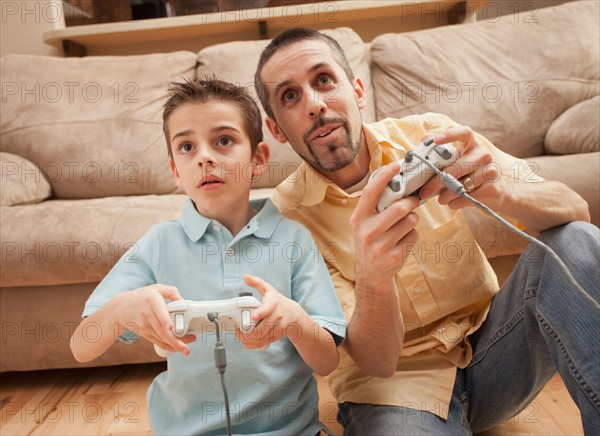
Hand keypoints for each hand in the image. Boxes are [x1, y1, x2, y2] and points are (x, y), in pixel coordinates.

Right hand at [114, 284, 195, 355]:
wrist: (120, 308)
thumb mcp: (156, 288)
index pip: (159, 311)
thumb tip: (183, 301)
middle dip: (175, 341)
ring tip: (186, 350)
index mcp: (152, 300)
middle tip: (186, 349)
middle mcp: (148, 314)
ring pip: (161, 339)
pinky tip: (176, 348)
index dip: (164, 319)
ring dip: (174, 346)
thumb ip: (172, 292)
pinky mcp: (145, 333)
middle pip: (162, 330)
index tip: (170, 326)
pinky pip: (157, 342)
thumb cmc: (142, 297)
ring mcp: (145, 326)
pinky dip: (167, 346)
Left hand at [236, 274, 302, 349]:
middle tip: (238, 330)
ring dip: (247, 340)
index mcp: (274, 303)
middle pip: (261, 329)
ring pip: (261, 338)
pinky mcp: (276, 336)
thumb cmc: (278, 301)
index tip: (255, 316)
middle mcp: (277, 316)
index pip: (268, 309)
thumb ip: (256, 282)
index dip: (261, 313)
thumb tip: (245, 277)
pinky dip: (252, 345)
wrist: (294, 315)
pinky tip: (246, 342)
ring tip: (240, 335)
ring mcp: (277, 328)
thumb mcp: (268, 289)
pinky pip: (263, 343)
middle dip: (247, 332)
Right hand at [350, 161, 419, 287]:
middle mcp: (367, 231)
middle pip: (400, 208)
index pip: (371, 191)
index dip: (385, 176)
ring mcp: (380, 246)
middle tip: (413, 201)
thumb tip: (396, 182)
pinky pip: (414, 235)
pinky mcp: (394, 256)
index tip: (397, 165)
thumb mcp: (364, 223)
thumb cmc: (371, 241)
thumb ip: (376, 206)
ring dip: (412, 220)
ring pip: (410, 221)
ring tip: (403, 226)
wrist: (371, 274)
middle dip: (411, 202)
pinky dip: (412, 235)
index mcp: (358, 218)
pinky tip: (402, 241)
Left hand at [418, 126, 508, 209]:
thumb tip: (423, 142)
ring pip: (458, 187)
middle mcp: (483, 154)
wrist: (508, 186)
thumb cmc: (477, 170)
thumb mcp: (465, 157)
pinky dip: (455, 203)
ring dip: (445, 196)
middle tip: (424, 192)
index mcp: (473, 143)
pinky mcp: (492, 189)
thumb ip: (446, 152)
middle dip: (434, 183)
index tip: (434, 141)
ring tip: (441, 198)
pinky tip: (453, 202)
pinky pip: (465, 198)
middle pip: (453, 170)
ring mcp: (489, 171)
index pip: (462, 133)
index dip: (448, 135)